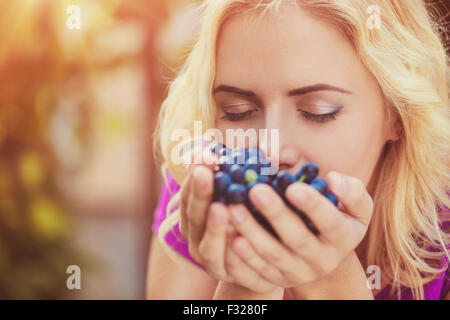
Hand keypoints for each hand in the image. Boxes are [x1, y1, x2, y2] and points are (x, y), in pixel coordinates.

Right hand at [179, 145, 279, 293]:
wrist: (253, 262)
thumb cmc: (246, 221)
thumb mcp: (240, 197)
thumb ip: (240, 177)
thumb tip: (254, 148)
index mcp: (194, 214)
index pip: (189, 192)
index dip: (195, 174)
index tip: (204, 153)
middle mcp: (194, 235)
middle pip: (193, 214)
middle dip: (199, 192)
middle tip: (205, 170)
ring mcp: (206, 256)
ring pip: (206, 242)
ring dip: (212, 225)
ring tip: (221, 207)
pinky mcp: (221, 273)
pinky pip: (224, 263)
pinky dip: (229, 251)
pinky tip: (239, 237)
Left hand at [227, 171, 373, 288]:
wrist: (326, 256)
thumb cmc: (339, 218)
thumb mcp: (356, 207)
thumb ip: (351, 191)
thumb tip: (333, 179)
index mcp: (344, 238)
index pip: (330, 222)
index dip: (313, 206)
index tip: (294, 187)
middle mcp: (323, 260)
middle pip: (298, 239)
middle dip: (276, 214)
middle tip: (256, 190)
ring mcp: (299, 273)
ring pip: (274, 255)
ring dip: (252, 232)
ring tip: (233, 209)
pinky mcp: (279, 280)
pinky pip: (258, 270)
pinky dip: (243, 254)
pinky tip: (229, 235)